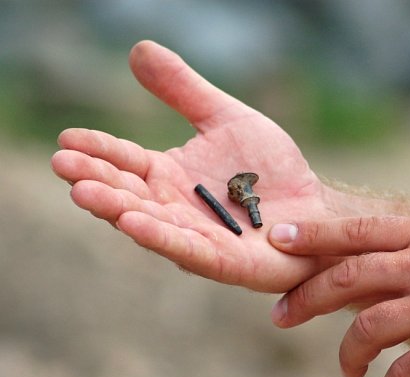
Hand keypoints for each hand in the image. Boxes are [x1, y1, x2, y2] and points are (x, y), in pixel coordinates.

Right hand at [51, 41, 344, 291]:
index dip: (99, 150)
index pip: (127, 161)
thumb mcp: (226, 119)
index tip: (67, 138)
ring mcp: (197, 237)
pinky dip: (160, 236)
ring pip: (150, 223)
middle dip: (96, 180)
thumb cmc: (271, 169)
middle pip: (129, 193)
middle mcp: (176, 208)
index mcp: (172, 177)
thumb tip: (139, 50)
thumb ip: (185, 91)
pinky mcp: (224, 261)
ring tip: (85, 193)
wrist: (314, 207)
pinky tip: (133, 222)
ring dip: (117, 209)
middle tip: (63, 164)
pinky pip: (188, 249)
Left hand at [268, 217, 409, 376]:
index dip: (312, 236)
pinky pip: (406, 372)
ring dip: (348, 355)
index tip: (276, 240)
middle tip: (280, 316)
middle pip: (347, 278)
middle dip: (306, 298)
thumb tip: (373, 274)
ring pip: (368, 329)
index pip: (356, 232)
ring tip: (350, 372)